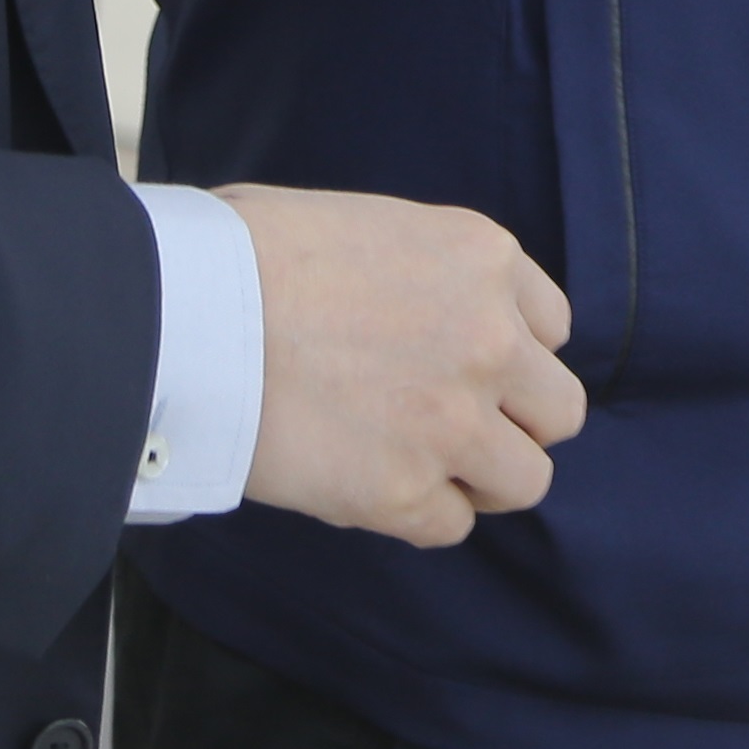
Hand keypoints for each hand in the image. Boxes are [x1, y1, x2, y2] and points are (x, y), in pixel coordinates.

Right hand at [218, 185, 590, 546]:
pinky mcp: (402, 492)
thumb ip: (430, 274)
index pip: (551, 328)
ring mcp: (454, 421)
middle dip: (513, 421)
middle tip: (452, 423)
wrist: (189, 310)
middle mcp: (491, 339)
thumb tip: (428, 314)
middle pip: (558, 410)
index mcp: (485, 259)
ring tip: (420, 464)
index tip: (459, 362)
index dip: (508, 352)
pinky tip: (370, 485)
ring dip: (480, 478)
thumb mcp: (374, 223)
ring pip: (526, 479)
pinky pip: (450, 525)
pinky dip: (418, 514)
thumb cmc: (251, 252)